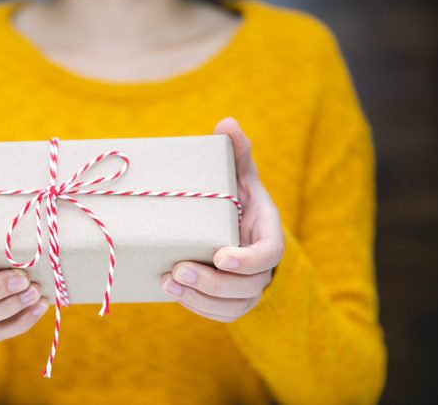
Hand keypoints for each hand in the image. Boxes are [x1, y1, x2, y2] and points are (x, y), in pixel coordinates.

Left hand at [160, 117, 283, 321]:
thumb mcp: (240, 175)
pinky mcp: (232, 302)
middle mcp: (263, 267)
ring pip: (232, 305)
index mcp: (268, 235)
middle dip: (213, 282)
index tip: (221, 255)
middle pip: (247, 285)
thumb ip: (237, 153)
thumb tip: (226, 124)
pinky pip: (220, 314)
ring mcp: (249, 288)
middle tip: (178, 270)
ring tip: (168, 283)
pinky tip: (172, 293)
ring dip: (200, 297)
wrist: (237, 229)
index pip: (269, 255)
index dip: (248, 260)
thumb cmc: (238, 199)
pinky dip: (197, 307)